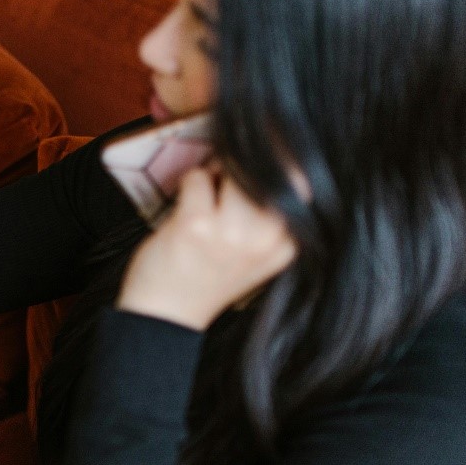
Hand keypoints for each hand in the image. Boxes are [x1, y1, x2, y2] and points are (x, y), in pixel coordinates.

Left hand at [116, 163, 296, 329]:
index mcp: (287, 244)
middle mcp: (266, 239)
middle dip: (242, 165)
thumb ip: (265, 210)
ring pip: (232, 168)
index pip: (299, 181)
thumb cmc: (204, 274)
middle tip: (223, 187)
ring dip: (215, 174)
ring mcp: (232, 233)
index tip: (262, 158)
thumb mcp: (253, 250)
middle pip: (267, 169)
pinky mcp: (197, 225)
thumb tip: (263, 149)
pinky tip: (186, 212)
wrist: (166, 315)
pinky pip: (197, 177)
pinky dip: (189, 185)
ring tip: (205, 203)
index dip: (278, 161)